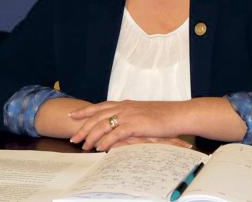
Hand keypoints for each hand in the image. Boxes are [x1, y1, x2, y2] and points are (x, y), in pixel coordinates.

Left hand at [68, 100, 182, 150]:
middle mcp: (124, 107)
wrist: (178, 114)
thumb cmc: (164, 115)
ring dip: (92, 136)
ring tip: (84, 146)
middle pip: (97, 116)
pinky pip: (115, 134)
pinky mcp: (135, 125)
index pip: (100, 106)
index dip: (85, 111)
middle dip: (83, 127)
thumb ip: (131, 115)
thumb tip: (122, 122)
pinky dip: (105, 141)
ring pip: (103, 125)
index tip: (73, 115)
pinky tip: (100, 148)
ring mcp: (129, 115)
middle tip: (73, 137)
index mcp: (126, 104)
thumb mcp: (143, 112)